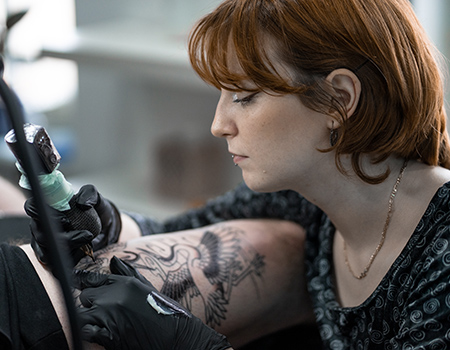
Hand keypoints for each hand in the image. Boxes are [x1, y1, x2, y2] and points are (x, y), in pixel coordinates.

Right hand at [25, 184, 121, 265]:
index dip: (42, 214)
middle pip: (42, 236)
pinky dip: (74, 257)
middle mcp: (41, 224)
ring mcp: (45, 242)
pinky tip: (84, 249)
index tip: (65, 219)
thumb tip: (83, 204)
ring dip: (71, 248)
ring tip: (87, 240)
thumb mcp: (95, 197)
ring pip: (48, 253)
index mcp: (46, 207)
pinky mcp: (53, 255)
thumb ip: (89, 194)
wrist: (104, 225)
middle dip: (66, 238)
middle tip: (85, 233)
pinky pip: (57, 263)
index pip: (32, 207)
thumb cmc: (94, 208)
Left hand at [74, 257, 231, 349]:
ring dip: (89, 319)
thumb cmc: (162, 311)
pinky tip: (102, 333)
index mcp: (123, 283)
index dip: (83, 281)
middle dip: (90, 303)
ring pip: (83, 314)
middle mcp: (113, 296)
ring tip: (102, 323)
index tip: (76, 281)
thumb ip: (127, 273)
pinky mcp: (107, 335)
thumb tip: (113, 259)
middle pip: (84, 296)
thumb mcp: (146, 288)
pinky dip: (91, 333)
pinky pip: (86, 332)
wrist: (174, 336)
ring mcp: (109, 316)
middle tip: (102, 310)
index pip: (93, 278)